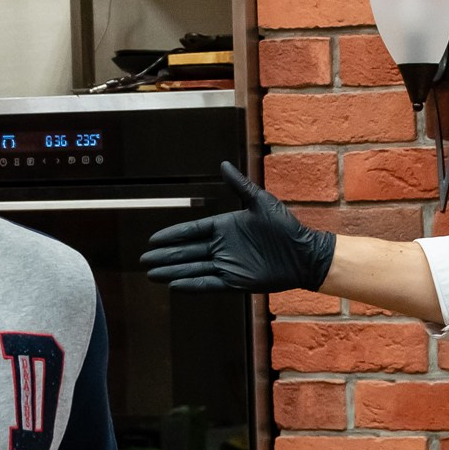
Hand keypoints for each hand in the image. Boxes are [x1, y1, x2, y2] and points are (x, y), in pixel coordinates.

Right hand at [141, 161, 335, 292]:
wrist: (305, 253)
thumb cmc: (286, 226)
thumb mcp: (261, 202)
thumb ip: (240, 185)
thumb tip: (223, 164)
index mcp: (225, 227)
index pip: (192, 231)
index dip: (172, 236)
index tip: (152, 240)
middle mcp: (223, 247)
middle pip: (187, 252)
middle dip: (165, 256)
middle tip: (143, 260)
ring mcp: (228, 265)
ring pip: (193, 268)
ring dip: (172, 271)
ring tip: (151, 274)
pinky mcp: (236, 281)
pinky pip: (208, 283)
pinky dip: (192, 284)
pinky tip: (174, 285)